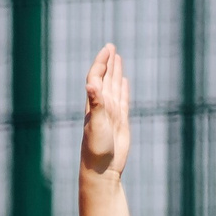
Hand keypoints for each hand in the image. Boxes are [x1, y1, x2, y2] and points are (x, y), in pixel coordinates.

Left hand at [80, 44, 129, 178]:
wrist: (102, 169)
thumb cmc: (96, 148)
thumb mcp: (96, 124)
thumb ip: (95, 103)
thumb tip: (91, 84)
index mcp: (94, 103)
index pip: (96, 77)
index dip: (101, 62)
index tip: (107, 50)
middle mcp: (102, 105)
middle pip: (105, 78)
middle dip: (108, 62)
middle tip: (111, 46)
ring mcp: (111, 113)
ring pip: (114, 87)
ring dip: (115, 73)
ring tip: (117, 58)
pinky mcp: (121, 122)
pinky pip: (123, 100)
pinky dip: (123, 89)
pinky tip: (124, 81)